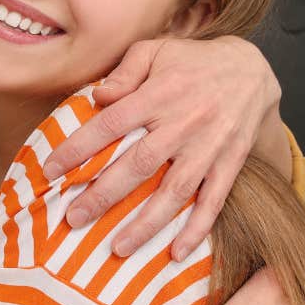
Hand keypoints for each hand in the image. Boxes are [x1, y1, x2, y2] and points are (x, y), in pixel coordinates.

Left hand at [44, 36, 280, 258]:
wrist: (254, 70)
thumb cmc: (193, 61)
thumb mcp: (155, 50)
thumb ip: (124, 72)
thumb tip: (97, 98)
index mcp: (159, 94)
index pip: (111, 124)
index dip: (79, 148)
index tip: (51, 170)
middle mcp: (184, 123)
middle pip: (139, 165)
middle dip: (104, 195)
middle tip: (74, 219)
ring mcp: (209, 147)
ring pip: (175, 191)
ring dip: (147, 224)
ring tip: (119, 248)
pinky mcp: (230, 164)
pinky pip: (214, 201)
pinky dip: (197, 228)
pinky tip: (176, 253)